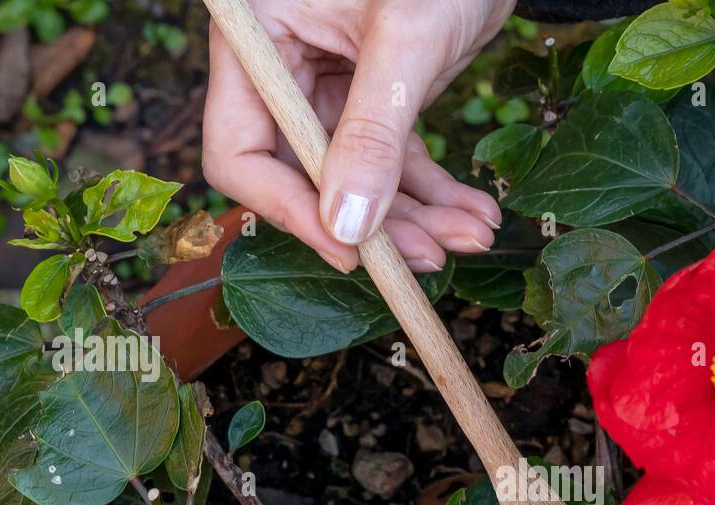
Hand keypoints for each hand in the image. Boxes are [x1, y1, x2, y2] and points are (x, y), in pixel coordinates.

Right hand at [203, 0, 515, 271]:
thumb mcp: (406, 37)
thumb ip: (374, 131)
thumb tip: (347, 226)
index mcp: (259, 39)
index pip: (241, 150)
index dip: (289, 209)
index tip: (349, 249)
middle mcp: (285, 71)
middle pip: (305, 180)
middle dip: (372, 225)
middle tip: (431, 257)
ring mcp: (330, 89)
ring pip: (357, 182)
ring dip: (414, 219)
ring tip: (473, 236)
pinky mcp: (377, 102)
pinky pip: (395, 163)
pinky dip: (434, 193)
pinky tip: (473, 213)